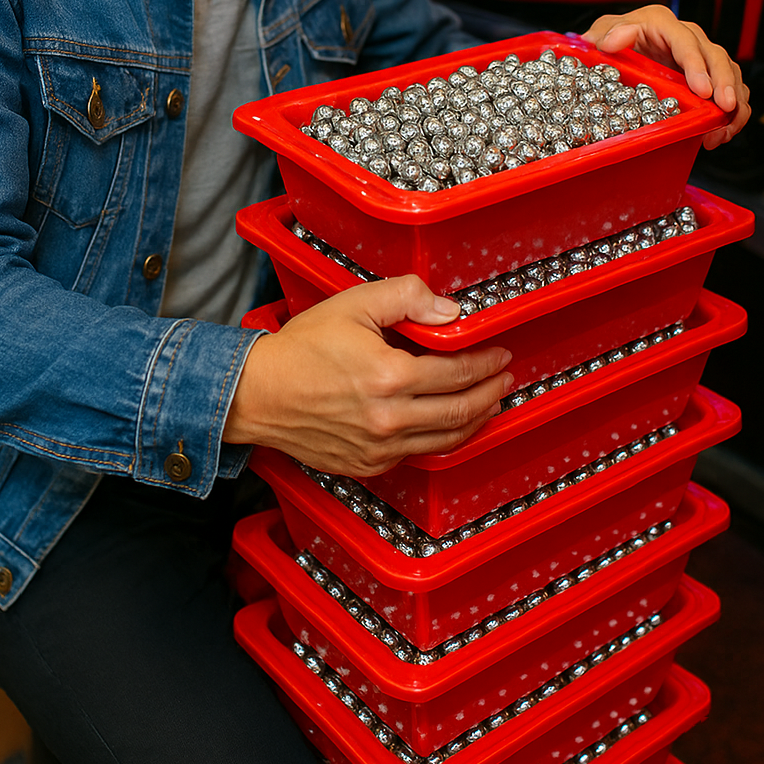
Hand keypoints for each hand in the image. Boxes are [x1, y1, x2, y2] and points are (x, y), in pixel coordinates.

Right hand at [222, 276, 512, 475]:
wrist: (257, 394)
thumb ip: (405, 297)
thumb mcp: (353, 304)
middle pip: (460, 411)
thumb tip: (449, 310)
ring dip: (475, 420)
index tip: (500, 354)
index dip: (486, 364)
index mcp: (389, 376)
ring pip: (445, 441)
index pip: (457, 373)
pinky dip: (442, 439)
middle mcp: (389, 419)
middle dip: (491, 393)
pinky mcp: (367, 466)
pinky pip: (418, 455)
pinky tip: (449, 424)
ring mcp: (379, 448)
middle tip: (505, 378)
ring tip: (490, 403)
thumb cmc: (302, 348)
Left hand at [582, 4, 750, 150]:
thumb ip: (606, 34)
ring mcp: (701, 56)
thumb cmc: (612, 38)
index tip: (703, 89)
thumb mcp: (603, 33)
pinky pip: (731, 90)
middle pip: (716, 56)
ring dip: (734, 102)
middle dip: (725, 83)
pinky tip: (722, 132)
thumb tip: (611, 41)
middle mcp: (687, 37)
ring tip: (723, 129)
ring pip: (730, 74)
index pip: (685, 41)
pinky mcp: (708, 75)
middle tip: (725, 107)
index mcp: (662, 23)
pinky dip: (733, 112)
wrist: (616, 49)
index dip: (697, 65)